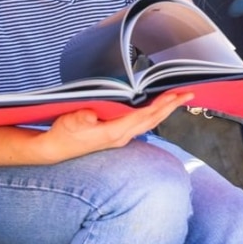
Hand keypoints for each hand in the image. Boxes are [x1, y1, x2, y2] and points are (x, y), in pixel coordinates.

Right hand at [38, 91, 192, 161]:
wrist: (54, 150)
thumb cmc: (62, 134)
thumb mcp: (69, 123)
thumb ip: (81, 117)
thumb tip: (91, 114)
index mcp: (114, 132)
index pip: (144, 116)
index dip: (161, 105)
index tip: (176, 95)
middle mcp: (121, 136)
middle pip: (153, 120)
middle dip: (171, 106)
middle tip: (188, 94)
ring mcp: (120, 138)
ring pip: (149, 122)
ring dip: (164, 110)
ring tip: (178, 99)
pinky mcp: (116, 136)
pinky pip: (141, 124)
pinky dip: (153, 114)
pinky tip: (157, 108)